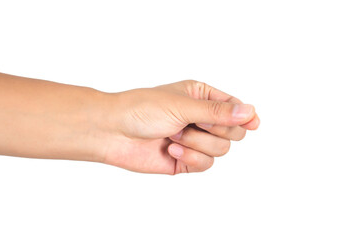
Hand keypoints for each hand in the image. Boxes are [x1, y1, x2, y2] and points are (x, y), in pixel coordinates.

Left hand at [94, 80, 259, 173]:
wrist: (113, 132)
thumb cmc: (141, 109)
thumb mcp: (182, 106)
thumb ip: (217, 112)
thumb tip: (249, 112)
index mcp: (201, 97)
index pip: (234, 107)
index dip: (245, 116)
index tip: (253, 124)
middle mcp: (200, 118)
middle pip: (233, 132)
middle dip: (215, 130)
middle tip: (195, 124)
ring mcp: (194, 140)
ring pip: (221, 150)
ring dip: (198, 144)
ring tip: (175, 135)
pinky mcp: (186, 159)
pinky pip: (206, 164)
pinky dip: (191, 157)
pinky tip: (172, 149)